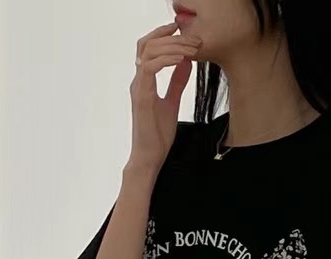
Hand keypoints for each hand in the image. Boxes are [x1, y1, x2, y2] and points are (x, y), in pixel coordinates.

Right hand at [128, 22, 199, 177]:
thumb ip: (176, 83)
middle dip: (171, 37)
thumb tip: (186, 63)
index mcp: (144, 81)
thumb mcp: (172, 103)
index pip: (149, 47)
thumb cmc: (157, 134)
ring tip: (191, 49)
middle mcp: (138, 81)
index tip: (182, 30)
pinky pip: (150, 68)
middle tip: (192, 39)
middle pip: (147, 44)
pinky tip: (182, 60)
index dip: (164, 35)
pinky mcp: (141, 97)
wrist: (150, 156)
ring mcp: (138, 88)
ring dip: (172, 46)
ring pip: (148, 52)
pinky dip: (166, 60)